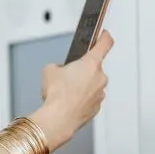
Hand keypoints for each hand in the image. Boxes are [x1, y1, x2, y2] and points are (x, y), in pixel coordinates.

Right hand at [32, 30, 112, 150]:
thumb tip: (59, 70)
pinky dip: (82, 99)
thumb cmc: (57, 95)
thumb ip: (58, 65)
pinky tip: (69, 102)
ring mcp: (100, 93)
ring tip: (65, 92)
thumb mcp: (49, 70)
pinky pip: (90, 99)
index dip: (104, 36)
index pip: (105, 43)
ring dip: (82, 86)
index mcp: (91, 63)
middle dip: (82, 70)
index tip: (104, 34)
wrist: (58, 118)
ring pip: (92, 85)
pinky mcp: (96, 108)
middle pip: (94, 67)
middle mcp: (100, 77)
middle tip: (68, 75)